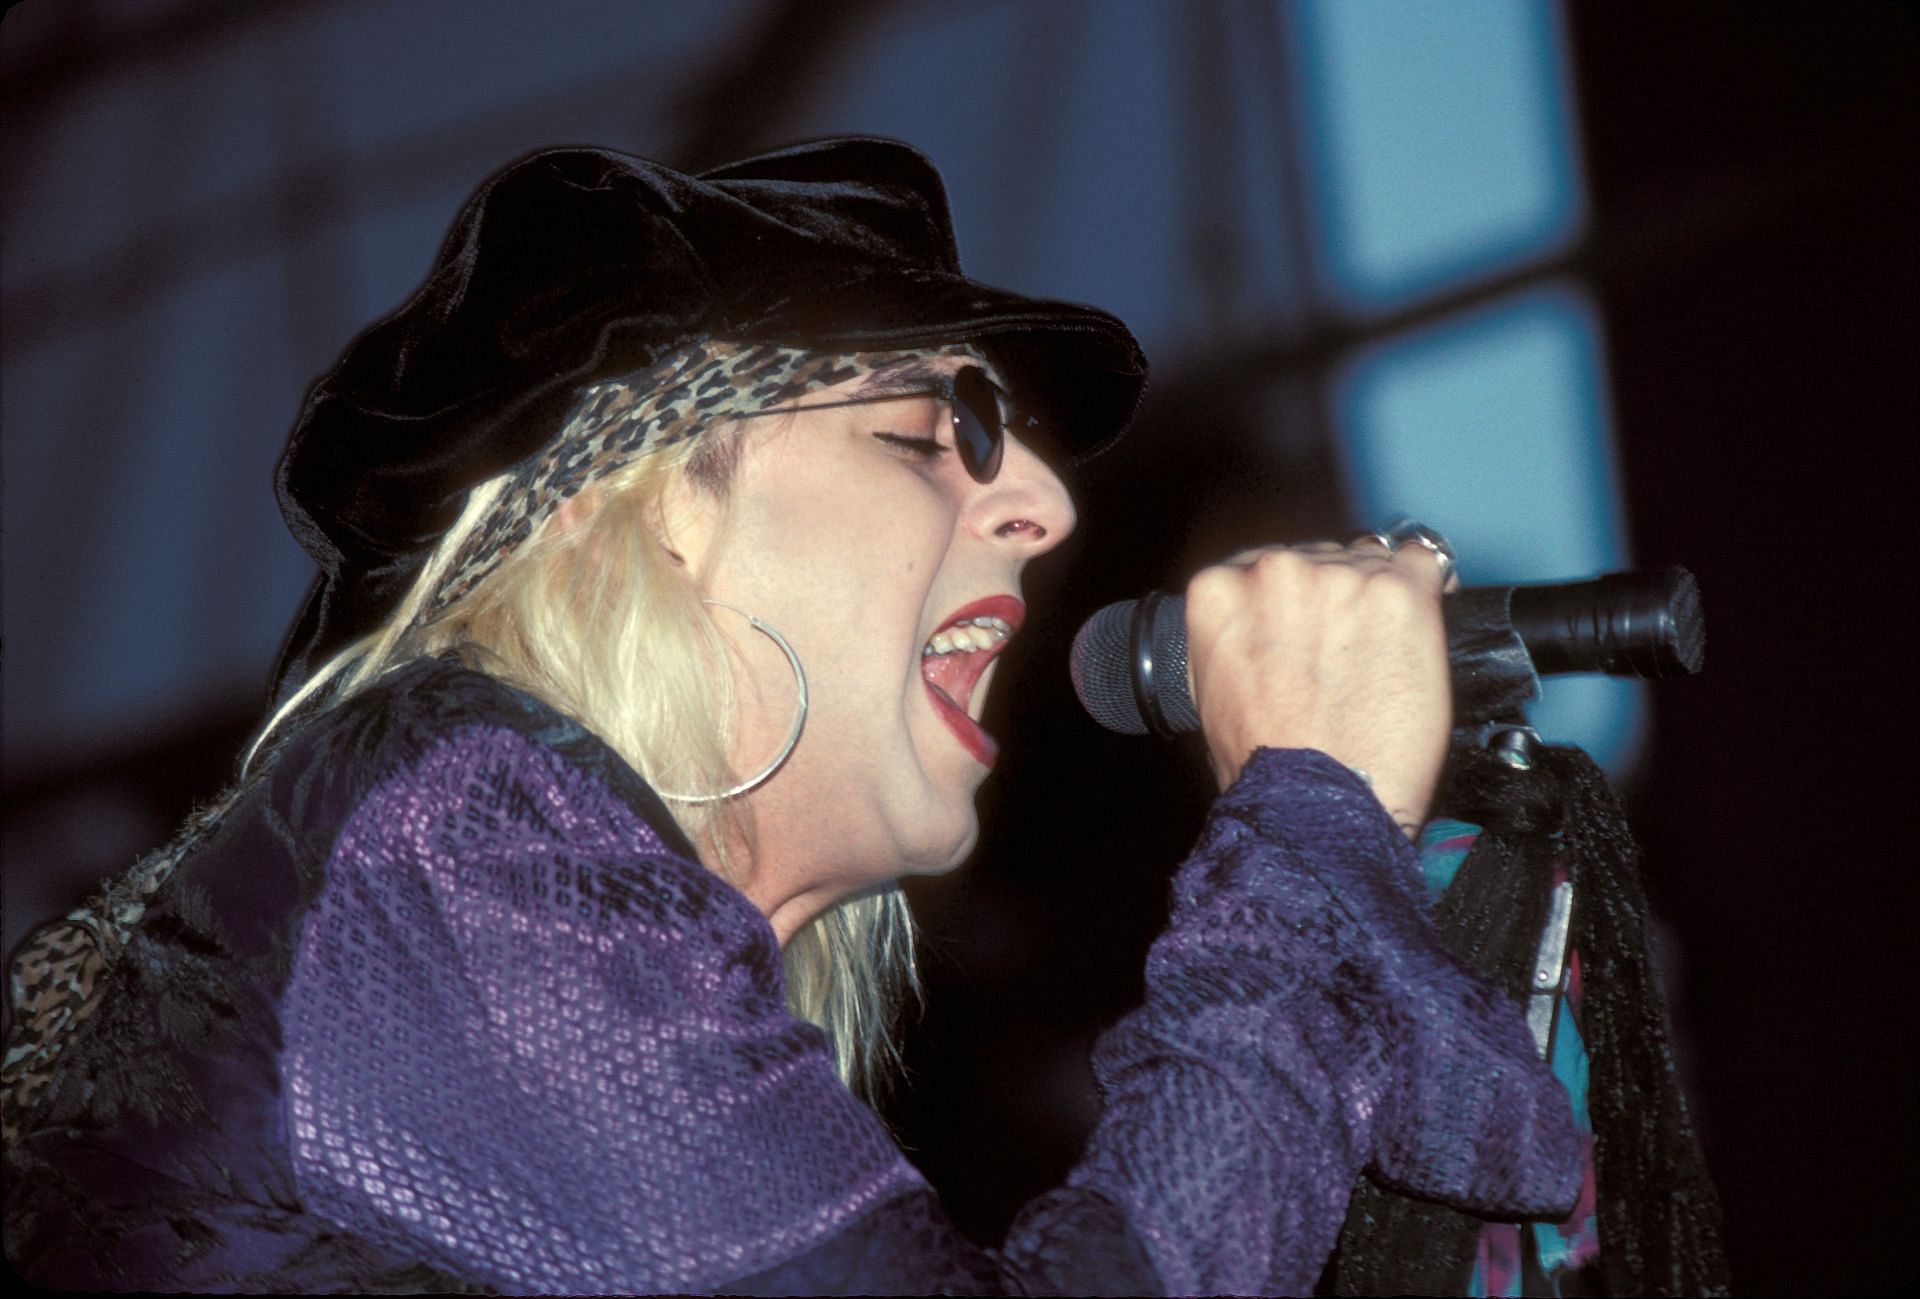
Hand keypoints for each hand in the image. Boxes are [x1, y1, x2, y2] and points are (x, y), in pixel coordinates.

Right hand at [1184, 537, 1451, 833]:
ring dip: (1377, 600)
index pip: (1262, 564)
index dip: (1291, 600)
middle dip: (1333, 599)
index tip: (1305, 627)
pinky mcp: (1400, 594)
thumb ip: (1235, 634)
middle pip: (1318, 557)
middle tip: (1343, 657)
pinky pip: (1424, 564)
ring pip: (1370, 562)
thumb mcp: (1211, 689)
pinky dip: (1427, 588)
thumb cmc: (1267, 765)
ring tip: (1378, 658)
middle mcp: (1275, 570)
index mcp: (1218, 590)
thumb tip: (1263, 618)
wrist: (1316, 802)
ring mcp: (1340, 577)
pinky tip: (1418, 625)